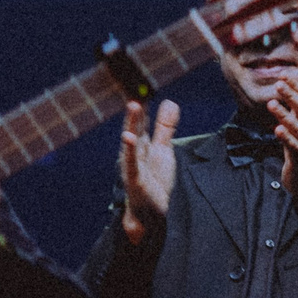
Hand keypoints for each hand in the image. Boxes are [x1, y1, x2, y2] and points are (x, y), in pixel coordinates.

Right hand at [118, 99, 179, 241]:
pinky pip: (131, 164)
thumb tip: (170, 102)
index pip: (143, 120)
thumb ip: (164, 128)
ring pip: (132, 141)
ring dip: (131, 122)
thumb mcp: (163, 151)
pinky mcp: (135, 181)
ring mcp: (133, 167)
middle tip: (138, 85)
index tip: (144, 81)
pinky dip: (129, 150)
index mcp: (142, 145)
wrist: (151, 216)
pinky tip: (127, 138)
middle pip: (136, 126)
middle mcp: (135, 153)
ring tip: (133, 105)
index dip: (145, 101)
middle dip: (136, 107)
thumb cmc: (154, 183)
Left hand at [270, 70, 297, 197]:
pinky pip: (294, 147)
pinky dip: (286, 138)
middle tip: (279, 84)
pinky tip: (277, 130)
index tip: (284, 74)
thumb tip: (294, 80)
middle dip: (292, 96)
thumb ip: (297, 104)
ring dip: (284, 115)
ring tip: (271, 104)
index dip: (297, 87)